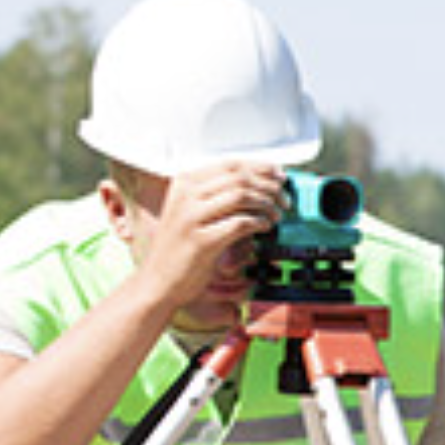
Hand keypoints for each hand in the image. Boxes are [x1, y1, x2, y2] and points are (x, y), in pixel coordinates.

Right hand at [136, 162, 286, 315]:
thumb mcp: (194, 211)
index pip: (231, 164)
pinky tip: (265, 227)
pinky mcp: (201, 241)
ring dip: (267, 204)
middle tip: (285, 200)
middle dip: (270, 187)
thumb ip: (218, 195)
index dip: (262, 168)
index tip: (281, 176)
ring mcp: (191, 217)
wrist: (159, 280)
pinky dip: (259, 222)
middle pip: (240, 178)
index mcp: (185, 182)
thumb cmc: (184, 246)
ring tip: (277, 215)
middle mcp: (186, 194)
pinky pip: (240, 223)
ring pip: (242, 196)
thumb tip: (262, 182)